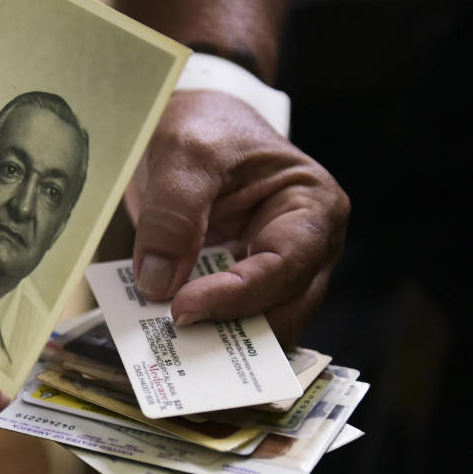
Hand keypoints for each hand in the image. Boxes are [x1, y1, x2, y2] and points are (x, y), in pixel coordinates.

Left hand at [124, 90, 349, 345]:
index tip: (183, 308)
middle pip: (281, 308)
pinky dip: (200, 331)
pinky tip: (165, 340)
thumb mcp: (186, 152)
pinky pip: (227, 319)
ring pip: (257, 325)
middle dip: (233, 332)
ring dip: (216, 340)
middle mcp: (306, 247)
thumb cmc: (205, 125)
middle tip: (178, 345)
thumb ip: (175, 213)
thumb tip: (159, 284)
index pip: (285, 267)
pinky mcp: (240, 284)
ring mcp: (275, 270)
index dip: (238, 295)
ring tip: (170, 351)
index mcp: (313, 206)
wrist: (191, 122)